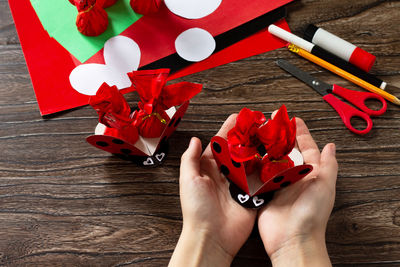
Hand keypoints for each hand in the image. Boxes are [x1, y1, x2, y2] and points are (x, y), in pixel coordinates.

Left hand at [169, 114, 256, 266]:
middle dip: (248, 137)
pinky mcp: (252, 195)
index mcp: (208, 168)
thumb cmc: (196, 210)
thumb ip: (191, 159)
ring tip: (268, 137)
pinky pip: (261, 179)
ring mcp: (239, 184)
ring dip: (259, 150)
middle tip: (259, 124)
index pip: (221, 144)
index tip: (239, 117)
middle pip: (238, 150)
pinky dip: (267, 169)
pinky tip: (274, 158)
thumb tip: (195, 139)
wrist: (211, 236)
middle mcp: (225, 174)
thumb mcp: (188, 180)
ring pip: (251, 162)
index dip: (229, 130)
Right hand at [258, 116, 337, 266]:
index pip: (306, 148)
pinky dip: (254, 166)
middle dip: (280, 137)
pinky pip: (258, 176)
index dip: (300, 133)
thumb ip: (328, 165)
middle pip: (286, 152)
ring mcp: (278, 185)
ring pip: (271, 161)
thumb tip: (331, 146)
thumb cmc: (312, 214)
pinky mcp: (264, 193)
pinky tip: (249, 156)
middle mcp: (294, 178)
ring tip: (258, 134)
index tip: (293, 119)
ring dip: (265, 148)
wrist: (292, 238)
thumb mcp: (325, 185)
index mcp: (310, 175)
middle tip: (271, 123)